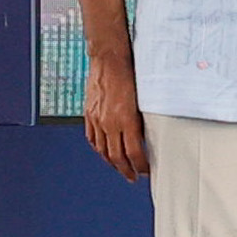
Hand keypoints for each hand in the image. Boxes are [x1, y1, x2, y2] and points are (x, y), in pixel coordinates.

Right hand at [84, 51, 148, 181]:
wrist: (109, 59)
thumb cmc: (130, 74)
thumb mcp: (143, 99)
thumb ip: (142, 120)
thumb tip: (147, 137)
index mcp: (126, 119)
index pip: (134, 153)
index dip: (140, 165)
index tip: (146, 171)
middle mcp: (109, 122)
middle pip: (117, 157)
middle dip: (126, 170)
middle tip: (133, 177)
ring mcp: (97, 119)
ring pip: (103, 150)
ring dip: (112, 163)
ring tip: (120, 169)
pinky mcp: (89, 114)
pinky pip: (92, 138)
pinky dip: (99, 149)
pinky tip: (104, 152)